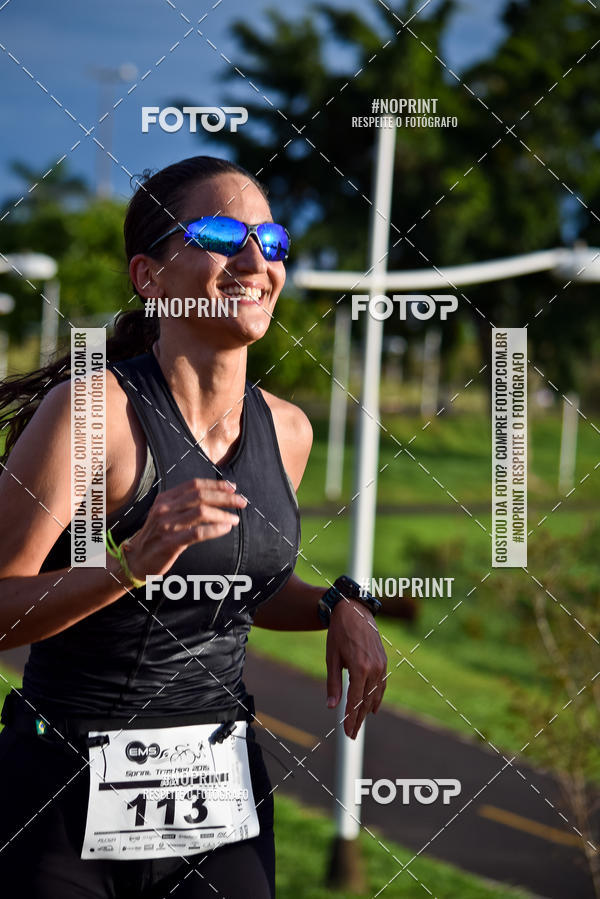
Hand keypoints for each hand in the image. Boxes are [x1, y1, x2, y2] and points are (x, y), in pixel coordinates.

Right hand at [123, 479, 246, 580]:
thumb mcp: (166, 514)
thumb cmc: (157, 536)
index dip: (216, 484)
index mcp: (165, 499)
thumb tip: (215, 496)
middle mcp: (165, 509)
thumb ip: (185, 505)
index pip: (194, 485)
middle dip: (224, 497)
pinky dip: (215, 529)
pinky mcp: (170, 543)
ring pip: (201, 512)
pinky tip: (226, 528)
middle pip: (200, 496)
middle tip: (241, 502)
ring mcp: (166, 525)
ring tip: (235, 518)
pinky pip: (197, 533)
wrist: (136, 559)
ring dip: (223, 514)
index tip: (233, 487)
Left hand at [325, 598, 387, 739]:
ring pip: (375, 695)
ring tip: (359, 723)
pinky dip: (376, 698)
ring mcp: (381, 665)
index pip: (355, 701)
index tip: (348, 733)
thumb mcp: (331, 658)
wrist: (354, 611)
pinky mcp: (384, 661)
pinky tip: (372, 708)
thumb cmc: (339, 633)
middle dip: (359, 719)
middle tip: (352, 735)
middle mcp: (373, 668)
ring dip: (367, 710)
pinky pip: (381, 685)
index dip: (351, 719)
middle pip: (366, 701)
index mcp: (359, 668)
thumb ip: (333, 684)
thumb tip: (331, 706)